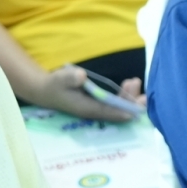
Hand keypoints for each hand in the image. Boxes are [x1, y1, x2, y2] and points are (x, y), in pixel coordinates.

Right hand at [29, 65, 143, 122]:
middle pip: (117, 111)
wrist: (46, 92)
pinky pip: (115, 103)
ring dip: (129, 97)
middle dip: (131, 102)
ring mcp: (97, 109)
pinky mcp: (98, 104)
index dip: (123, 110)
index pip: (108, 111)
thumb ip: (70, 78)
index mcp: (87, 108)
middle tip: (140, 90)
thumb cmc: (55, 85)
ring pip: (117, 107)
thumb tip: (81, 76)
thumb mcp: (60, 78)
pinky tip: (129, 84)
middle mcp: (94, 111)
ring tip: (135, 82)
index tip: (137, 109)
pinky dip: (124, 95)